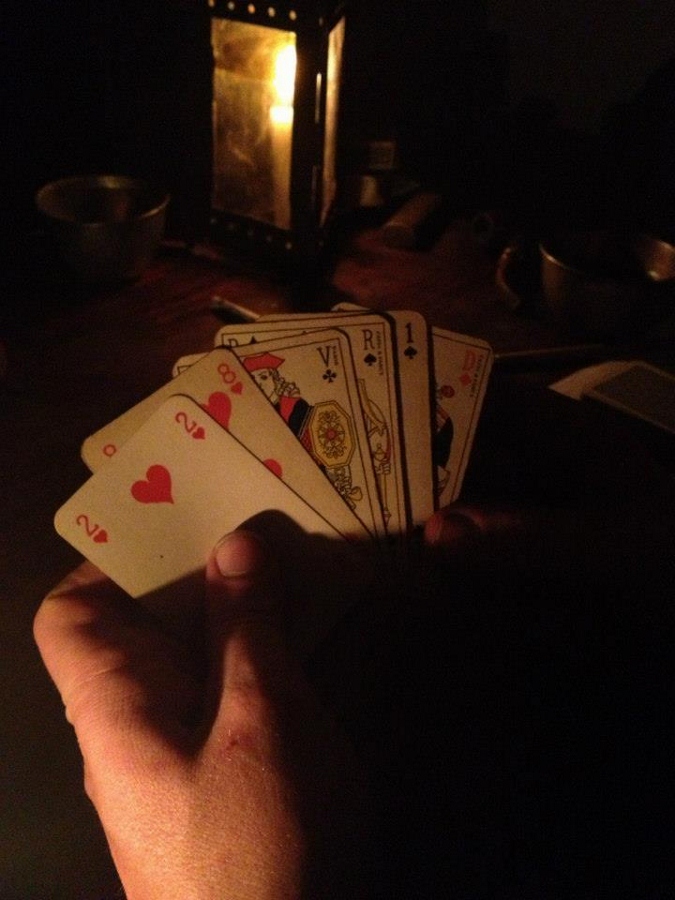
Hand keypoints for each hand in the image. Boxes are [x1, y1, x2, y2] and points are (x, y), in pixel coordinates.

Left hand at [34, 531, 368, 899]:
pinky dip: (257, 662)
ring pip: (191, 664)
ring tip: (294, 569)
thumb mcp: (264, 718)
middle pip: (142, 630)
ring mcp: (176, 760)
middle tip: (260, 528)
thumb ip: (248, 628)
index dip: (112, 562)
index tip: (180, 524)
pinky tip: (310, 645)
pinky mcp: (218, 783)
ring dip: (238, 616)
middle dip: (197, 576)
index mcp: (113, 707)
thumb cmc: (263, 841)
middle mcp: (131, 730)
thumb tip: (233, 545)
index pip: (71, 617)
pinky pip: (223, 701)